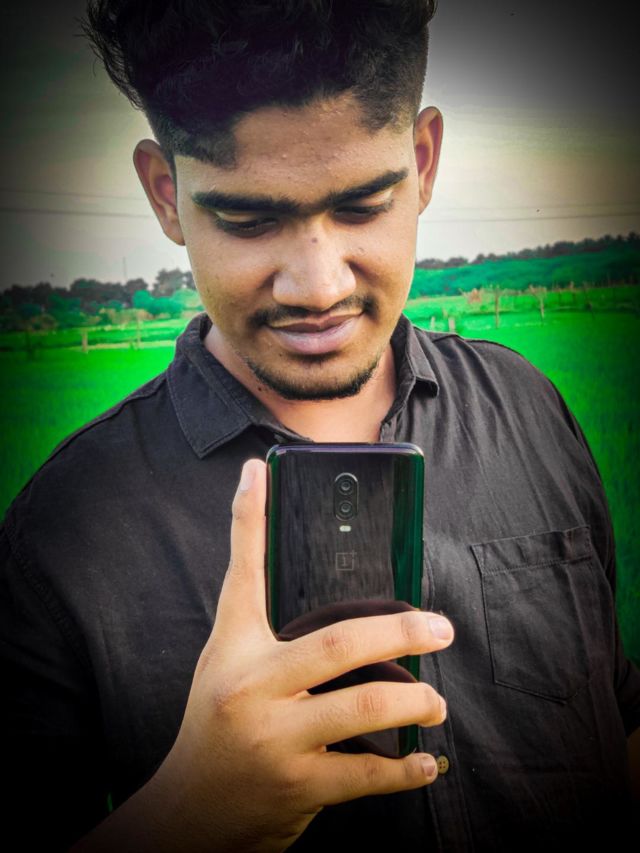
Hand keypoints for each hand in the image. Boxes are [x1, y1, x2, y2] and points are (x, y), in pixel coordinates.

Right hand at [76, 459, 452, 851]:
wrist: (187, 814)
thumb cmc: (217, 727)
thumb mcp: (228, 668)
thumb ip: (265, 632)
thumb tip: (316, 596)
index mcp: (234, 650)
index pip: (241, 573)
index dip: (247, 517)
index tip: (257, 471)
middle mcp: (252, 687)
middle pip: (340, 643)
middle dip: (403, 632)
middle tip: (440, 627)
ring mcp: (275, 741)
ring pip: (366, 708)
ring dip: (417, 703)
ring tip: (436, 702)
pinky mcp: (298, 788)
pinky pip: (369, 776)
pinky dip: (408, 770)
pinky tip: (426, 762)